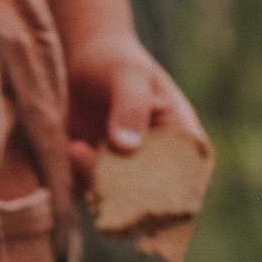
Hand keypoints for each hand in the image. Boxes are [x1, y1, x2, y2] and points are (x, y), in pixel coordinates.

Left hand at [62, 34, 206, 187]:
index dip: (175, 194)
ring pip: (117, 200)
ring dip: (97, 184)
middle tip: (102, 173)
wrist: (82, 60)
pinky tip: (71, 148)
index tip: (150, 191)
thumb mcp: (128, 76)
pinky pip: (88, 192)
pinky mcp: (94, 174)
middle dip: (127, 195)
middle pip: (151, 198)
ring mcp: (124, 171)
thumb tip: (127, 147)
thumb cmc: (117, 61)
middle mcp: (155, 162)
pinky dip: (79, 180)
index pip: (189, 176)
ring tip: (78, 147)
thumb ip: (130, 108)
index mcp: (180, 139)